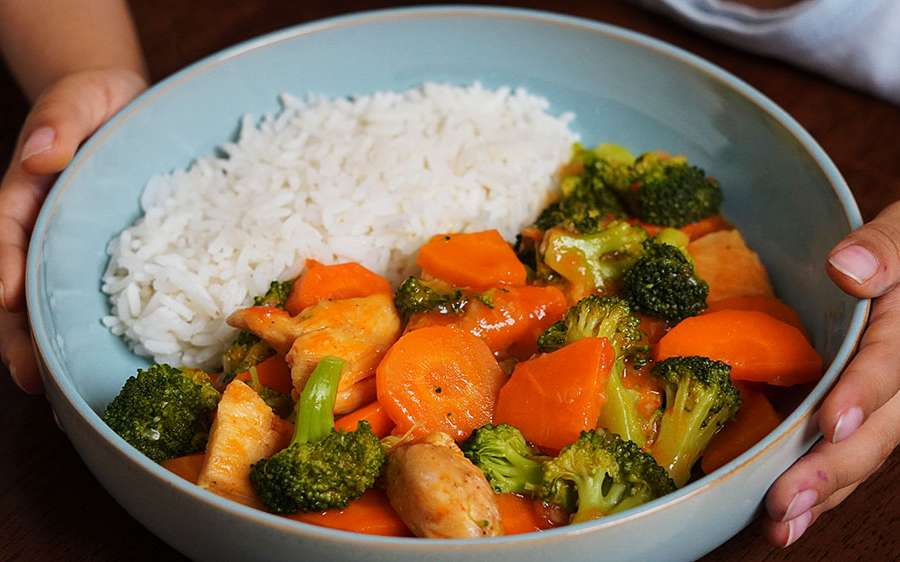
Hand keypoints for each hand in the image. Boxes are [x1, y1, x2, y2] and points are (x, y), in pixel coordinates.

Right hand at [1, 68, 145, 393]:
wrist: (116, 103)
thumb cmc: (91, 100)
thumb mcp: (77, 99)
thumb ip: (58, 121)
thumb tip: (45, 153)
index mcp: (26, 193)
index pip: (7, 234)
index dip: (3, 268)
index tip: (8, 301)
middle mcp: (39, 227)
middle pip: (17, 286)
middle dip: (19, 333)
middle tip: (32, 378)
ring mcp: (65, 246)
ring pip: (45, 302)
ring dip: (45, 346)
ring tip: (55, 392)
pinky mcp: (95, 256)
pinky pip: (85, 297)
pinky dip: (83, 331)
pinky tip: (95, 366)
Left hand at [763, 201, 899, 546]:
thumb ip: (886, 247)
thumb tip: (848, 270)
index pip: (892, 363)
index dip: (863, 393)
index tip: (830, 423)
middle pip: (880, 429)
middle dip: (833, 469)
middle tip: (783, 504)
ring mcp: (893, 400)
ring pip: (868, 452)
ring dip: (825, 493)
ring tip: (781, 526)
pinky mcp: (875, 411)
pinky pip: (856, 449)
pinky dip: (827, 485)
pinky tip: (791, 514)